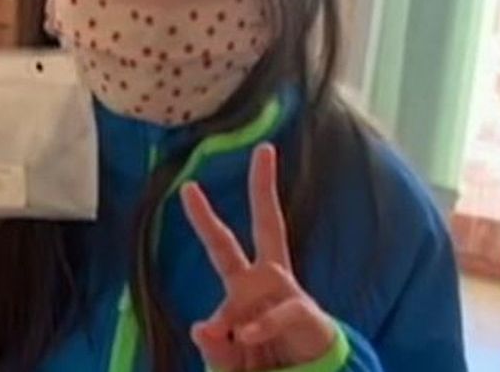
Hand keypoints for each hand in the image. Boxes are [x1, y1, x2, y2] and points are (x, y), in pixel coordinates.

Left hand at [181, 143, 335, 370]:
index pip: (222, 244)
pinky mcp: (310, 318)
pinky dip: (264, 326)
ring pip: (272, 276)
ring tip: (242, 342)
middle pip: (268, 225)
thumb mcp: (229, 363)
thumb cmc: (260, 368)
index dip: (205, 217)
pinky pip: (284, 312)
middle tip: (264, 150)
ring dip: (249, 309)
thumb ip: (216, 348)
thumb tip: (202, 326)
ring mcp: (291, 297)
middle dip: (266, 189)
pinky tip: (248, 336)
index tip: (189, 186)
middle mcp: (267, 282)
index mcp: (243, 286)